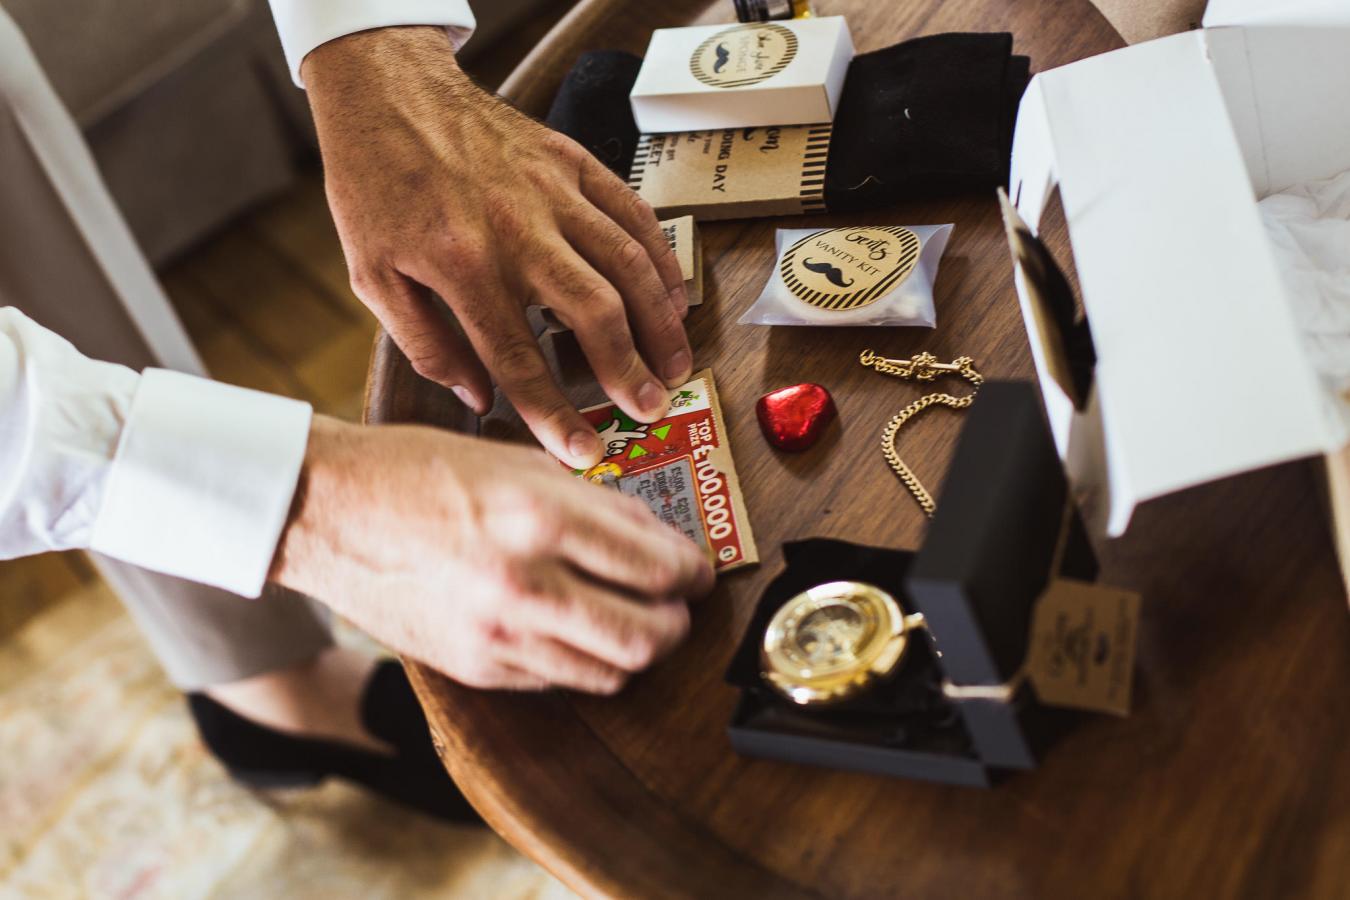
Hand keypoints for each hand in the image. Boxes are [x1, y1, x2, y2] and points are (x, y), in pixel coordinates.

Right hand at [271, 417, 714, 692]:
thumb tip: (657, 538)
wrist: (327, 510)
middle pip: (646, 635)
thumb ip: (596, 503)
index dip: (693, 572)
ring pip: (609, 672)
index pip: (656, 566)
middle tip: (678, 604)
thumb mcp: (518, 461)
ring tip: (636, 622)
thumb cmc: (419, 471)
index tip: (696, 570)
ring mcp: (498, 633)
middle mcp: (524, 581)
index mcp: (540, 516)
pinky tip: (578, 632)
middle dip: (678, 622)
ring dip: (638, 650)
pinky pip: (558, 680)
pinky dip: (584, 661)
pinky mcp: (475, 666)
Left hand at [302, 27, 691, 469]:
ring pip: (627, 264)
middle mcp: (517, 230)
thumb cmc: (376, 188)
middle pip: (592, 313)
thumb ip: (426, 344)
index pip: (519, 358)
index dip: (555, 414)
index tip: (583, 453)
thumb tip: (478, 398)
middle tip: (650, 409)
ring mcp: (553, 192)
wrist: (387, 92)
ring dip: (658, 321)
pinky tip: (674, 297)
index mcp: (462, 265)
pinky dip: (662, 257)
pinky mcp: (572, 162)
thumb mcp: (373, 276)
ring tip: (674, 365)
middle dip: (628, 369)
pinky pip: (633, 212)